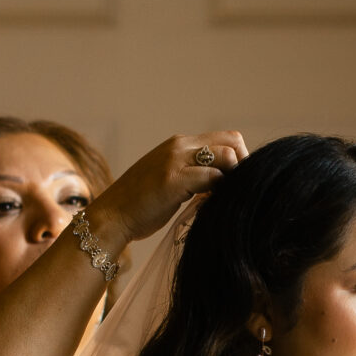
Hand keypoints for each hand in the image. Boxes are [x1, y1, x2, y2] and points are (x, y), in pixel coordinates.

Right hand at [96, 132, 247, 245]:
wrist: (111, 217)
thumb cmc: (140, 205)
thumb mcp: (170, 179)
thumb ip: (192, 174)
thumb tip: (222, 182)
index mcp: (179, 144)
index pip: (226, 138)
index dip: (239, 159)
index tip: (237, 183)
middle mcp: (179, 145)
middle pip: (232, 141)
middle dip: (244, 166)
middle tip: (239, 191)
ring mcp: (175, 161)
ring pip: (226, 156)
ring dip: (233, 179)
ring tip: (224, 198)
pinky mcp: (172, 180)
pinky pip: (211, 178)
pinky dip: (220, 191)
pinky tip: (212, 205)